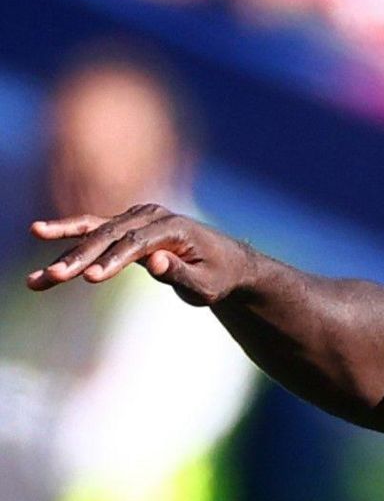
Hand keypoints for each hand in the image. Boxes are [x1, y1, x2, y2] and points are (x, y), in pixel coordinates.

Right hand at [26, 205, 256, 305]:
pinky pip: (95, 230)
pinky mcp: (127, 225)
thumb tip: (153, 261)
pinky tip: (40, 232)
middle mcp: (152, 216)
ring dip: (64, 248)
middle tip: (52, 277)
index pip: (136, 244)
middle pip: (109, 235)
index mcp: (174, 227)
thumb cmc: (219, 277)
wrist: (228, 262)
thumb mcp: (207, 284)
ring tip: (38, 267)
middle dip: (79, 257)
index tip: (90, 278)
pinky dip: (69, 236)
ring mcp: (137, 217)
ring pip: (95, 231)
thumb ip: (181, 274)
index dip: (112, 261)